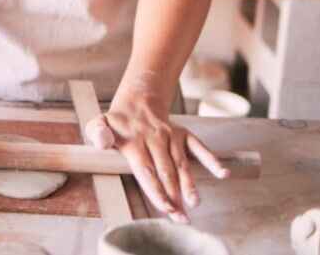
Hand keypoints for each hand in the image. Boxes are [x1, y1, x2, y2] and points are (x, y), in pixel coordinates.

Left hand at [86, 91, 228, 222]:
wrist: (139, 101)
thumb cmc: (117, 123)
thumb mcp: (99, 124)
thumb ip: (96, 133)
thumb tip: (102, 141)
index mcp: (133, 140)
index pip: (145, 169)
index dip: (155, 190)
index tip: (165, 208)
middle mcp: (154, 138)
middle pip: (165, 171)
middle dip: (173, 196)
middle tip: (180, 218)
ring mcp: (171, 136)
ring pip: (182, 163)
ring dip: (190, 185)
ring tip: (195, 203)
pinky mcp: (184, 135)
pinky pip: (199, 147)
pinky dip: (212, 160)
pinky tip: (223, 174)